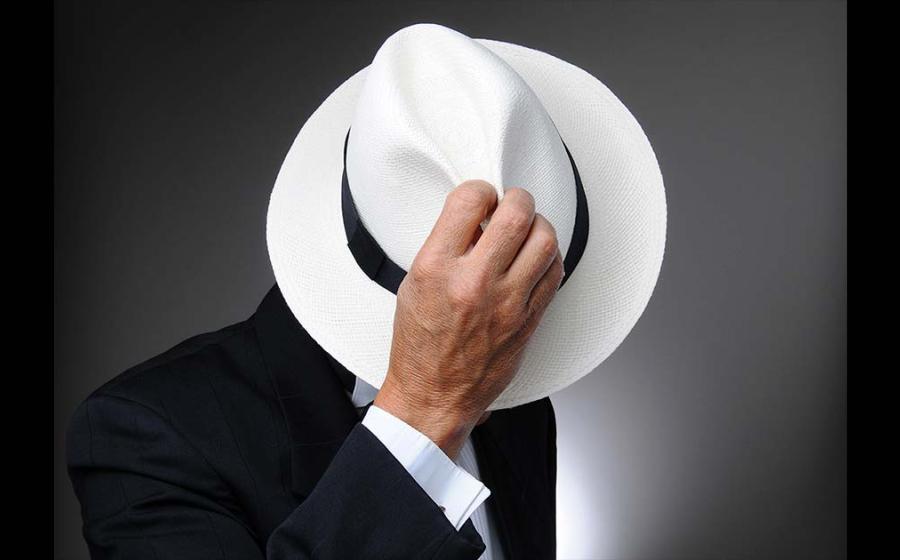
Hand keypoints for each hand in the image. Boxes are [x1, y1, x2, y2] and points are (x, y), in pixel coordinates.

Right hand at [374, 180, 563, 457]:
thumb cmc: (420, 346)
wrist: (434, 395)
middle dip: (517, 199)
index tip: (481, 198)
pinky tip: (535, 258)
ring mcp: (507, 303)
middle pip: (517, 214)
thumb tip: (477, 218)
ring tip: (527, 229)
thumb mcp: (413, 285)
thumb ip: (446, 246)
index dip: (480, 190)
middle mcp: (473, 283)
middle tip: (512, 204)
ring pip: (545, 240)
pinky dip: (549, 256)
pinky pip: (555, 272)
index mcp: (436, 268)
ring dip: (538, 225)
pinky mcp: (528, 320)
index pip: (469, 200)